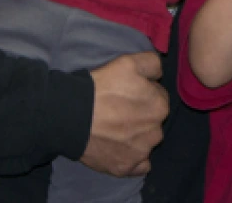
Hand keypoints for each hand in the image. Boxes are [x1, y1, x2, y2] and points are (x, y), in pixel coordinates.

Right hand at [81, 52, 167, 176]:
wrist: (71, 115)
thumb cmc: (101, 88)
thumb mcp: (129, 62)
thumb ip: (153, 64)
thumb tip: (159, 74)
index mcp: (160, 106)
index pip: (159, 97)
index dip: (144, 93)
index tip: (128, 94)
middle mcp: (156, 132)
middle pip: (153, 121)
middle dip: (143, 115)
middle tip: (120, 110)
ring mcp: (141, 153)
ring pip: (146, 142)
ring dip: (138, 136)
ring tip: (115, 129)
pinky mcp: (125, 168)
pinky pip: (139, 165)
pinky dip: (133, 158)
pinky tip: (120, 149)